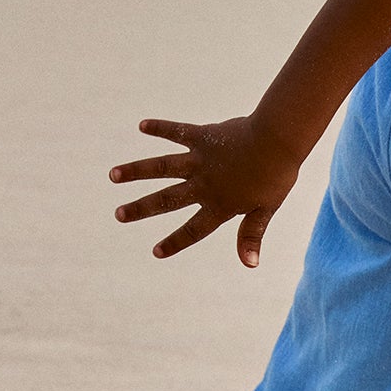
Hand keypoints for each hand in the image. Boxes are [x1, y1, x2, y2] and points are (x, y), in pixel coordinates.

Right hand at [109, 115, 301, 264]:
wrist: (278, 139)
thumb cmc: (276, 175)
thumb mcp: (266, 208)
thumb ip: (251, 235)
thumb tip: (249, 265)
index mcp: (220, 204)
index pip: (194, 229)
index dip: (175, 242)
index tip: (156, 251)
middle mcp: (203, 184)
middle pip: (167, 200)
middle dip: (141, 208)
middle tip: (118, 214)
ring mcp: (200, 159)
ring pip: (161, 167)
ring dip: (136, 171)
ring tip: (113, 175)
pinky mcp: (202, 136)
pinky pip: (177, 132)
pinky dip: (160, 128)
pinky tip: (143, 125)